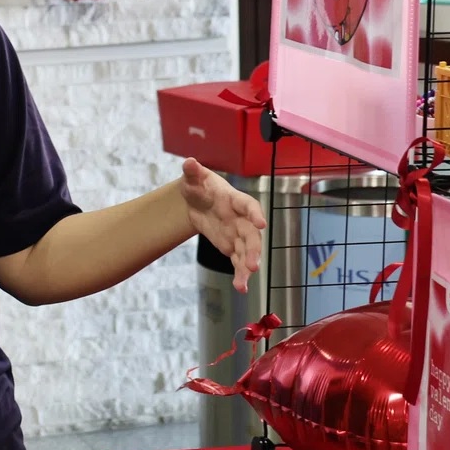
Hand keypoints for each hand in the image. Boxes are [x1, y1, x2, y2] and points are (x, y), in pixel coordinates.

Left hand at [180, 158, 265, 292]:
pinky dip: (239, 274)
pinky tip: (239, 287)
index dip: (254, 213)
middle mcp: (241, 218)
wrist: (196, 199)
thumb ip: (192, 172)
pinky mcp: (231, 246)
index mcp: (234, 199)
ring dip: (247, 267)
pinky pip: (238, 261)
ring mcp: (238, 234)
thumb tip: (189, 162)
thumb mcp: (193, 178)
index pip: (248, 205)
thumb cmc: (198, 185)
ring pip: (247, 251)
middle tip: (253, 265)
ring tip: (243, 283)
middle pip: (251, 234)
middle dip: (253, 249)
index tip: (261, 223)